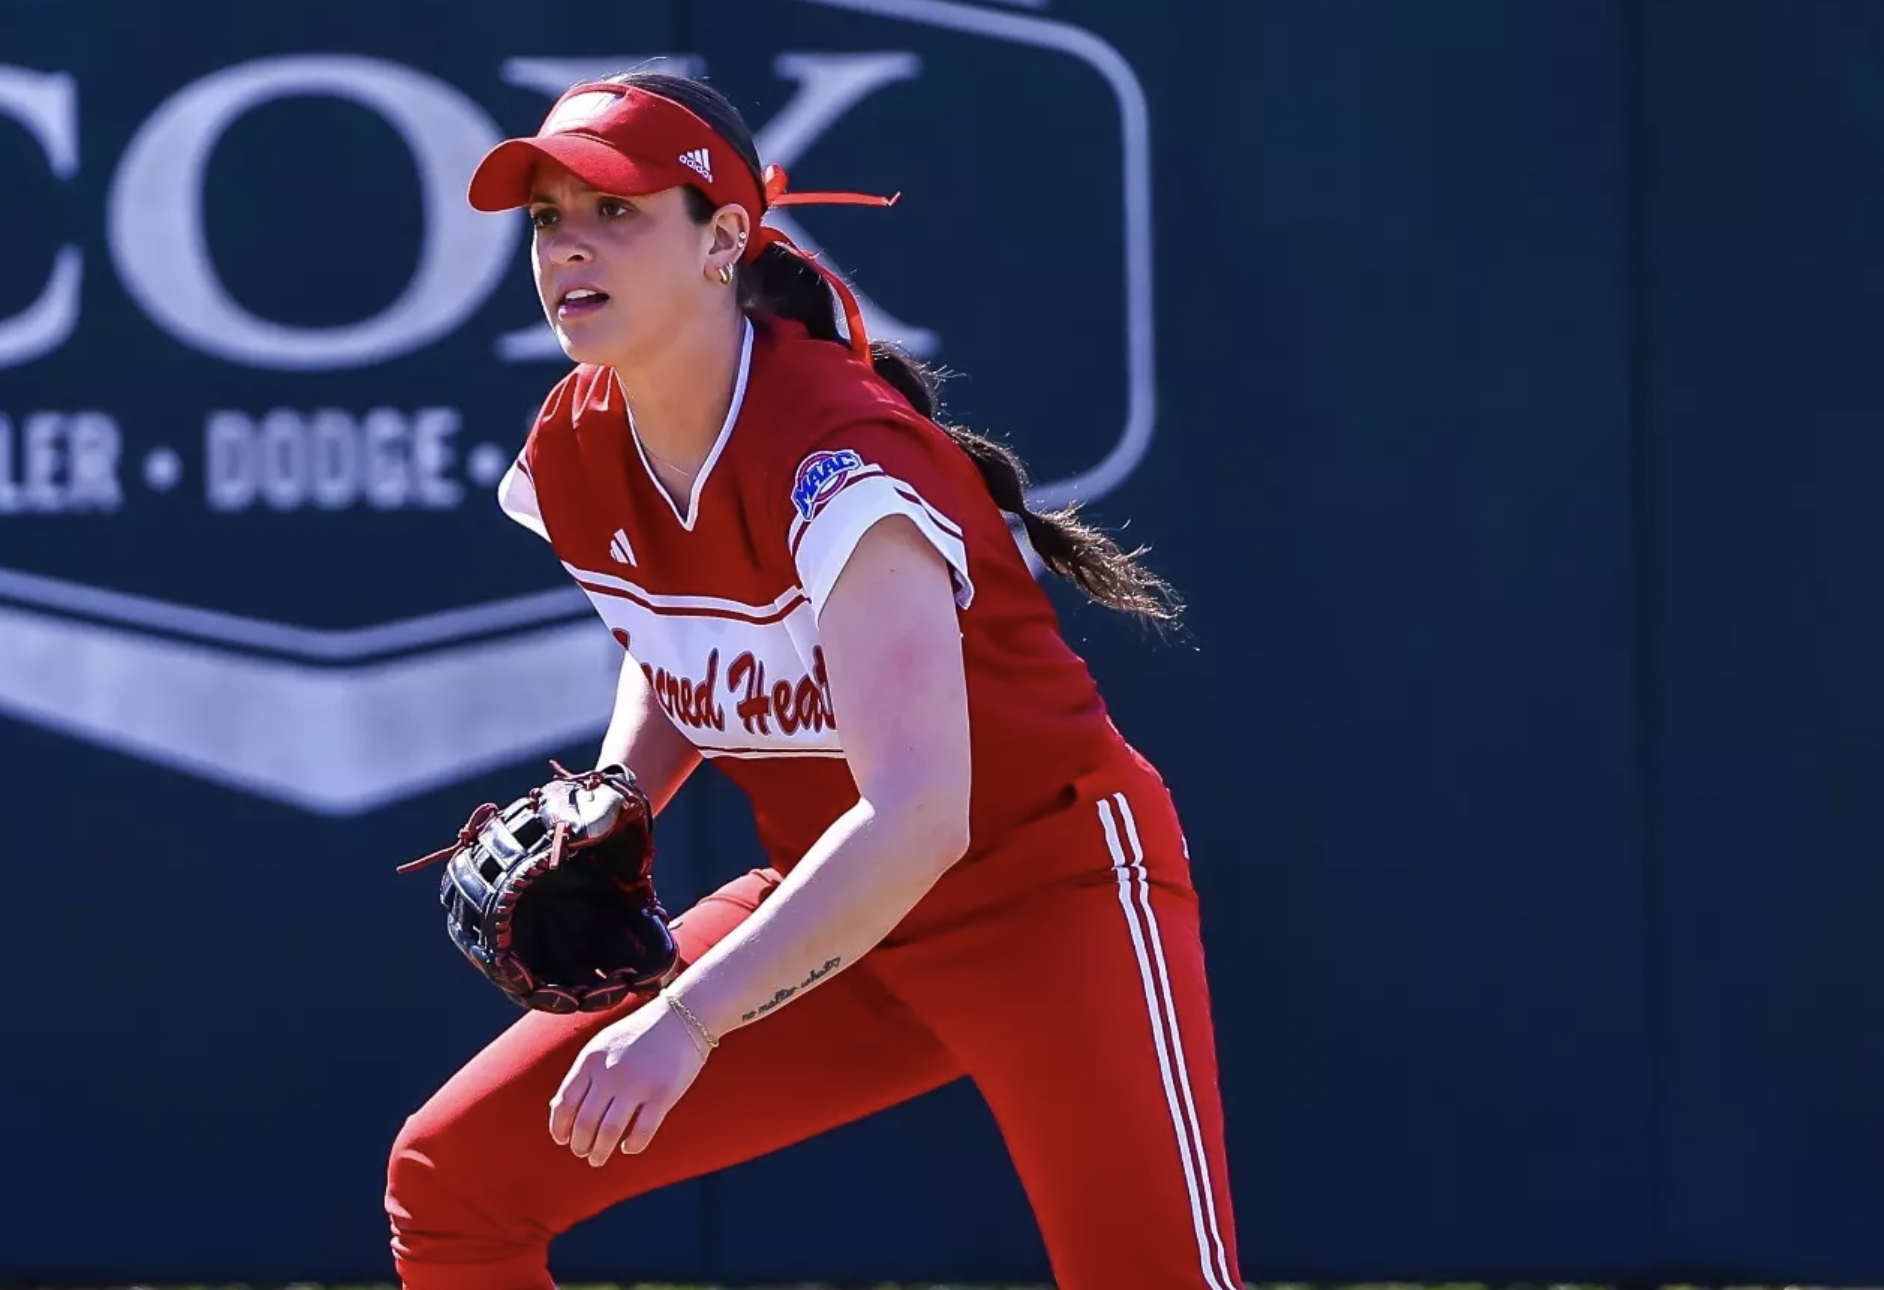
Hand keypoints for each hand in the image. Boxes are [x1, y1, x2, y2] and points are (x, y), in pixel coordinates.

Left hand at [549, 996, 709, 1165]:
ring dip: (600, 1152)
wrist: (683, 1016)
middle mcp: (611, 1072)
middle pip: (585, 1122)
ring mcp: (638, 1084)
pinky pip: (642, 1132)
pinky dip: (632, 1146)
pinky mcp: (663, 1094)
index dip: (559, 1128)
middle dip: (580, 1145)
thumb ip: (583, 1074)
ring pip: (609, 1132)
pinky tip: (629, 1147)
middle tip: (582, 1153)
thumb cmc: (639, 1034)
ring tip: (597, 1159)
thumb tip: (558, 1110)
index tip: (563, 1140)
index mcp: (591, 1060)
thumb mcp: (603, 1045)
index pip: (564, 1103)